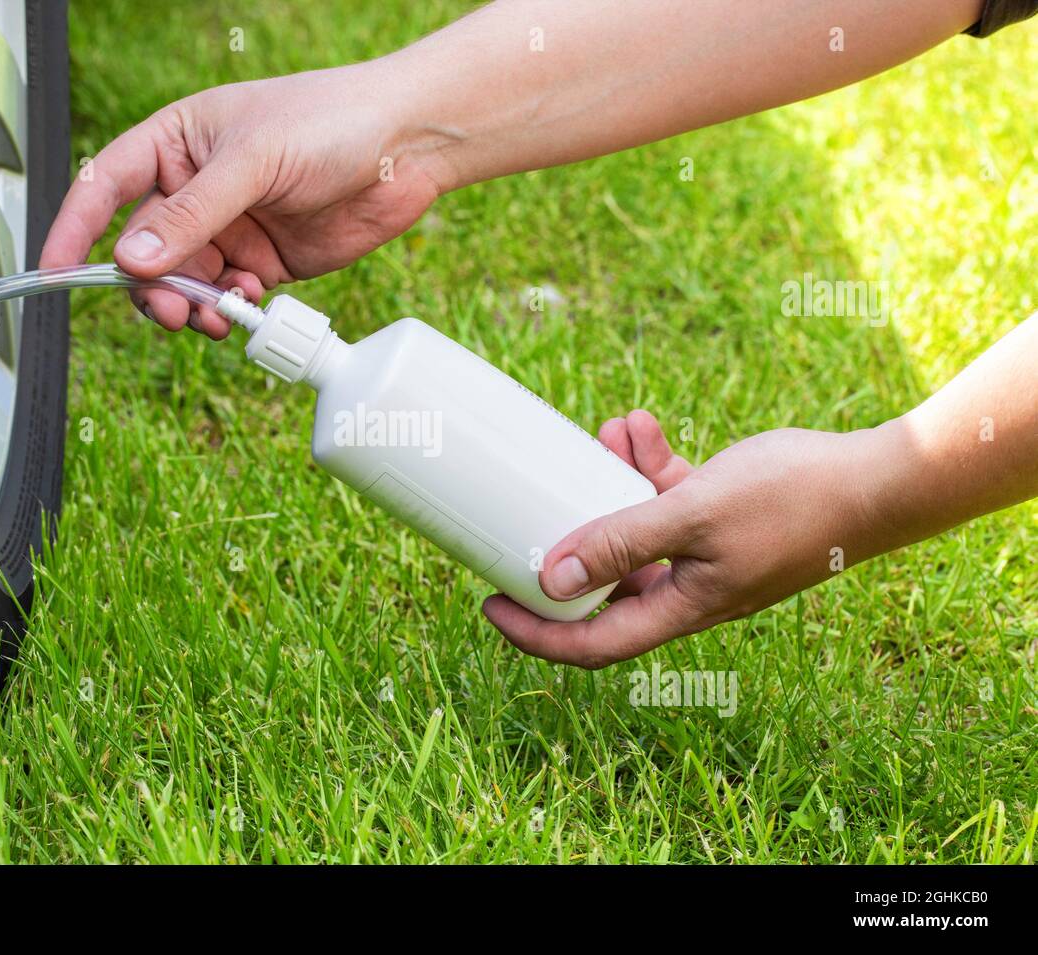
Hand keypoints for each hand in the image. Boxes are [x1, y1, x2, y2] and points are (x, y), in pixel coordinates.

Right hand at [39, 63, 443, 337]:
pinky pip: (227, 299)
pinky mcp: (265, 263)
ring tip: (211, 317)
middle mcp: (197, 189)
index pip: (106, 185)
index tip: (53, 271)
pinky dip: (228, 312)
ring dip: (189, 307)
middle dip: (150, 286)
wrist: (408, 146)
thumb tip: (133, 259)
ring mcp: (231, 228)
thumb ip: (193, 213)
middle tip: (171, 311)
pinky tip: (247, 307)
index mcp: (178, 143)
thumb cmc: (331, 121)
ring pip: (184, 283)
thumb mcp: (253, 160)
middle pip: (144, 250)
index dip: (75, 228)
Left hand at [483, 410, 897, 667]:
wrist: (877, 479)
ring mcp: (701, 553)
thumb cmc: (792, 500)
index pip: (590, 642)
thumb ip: (621, 543)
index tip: (487, 603)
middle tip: (523, 504)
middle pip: (601, 582)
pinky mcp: (718, 516)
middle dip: (564, 538)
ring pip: (630, 528)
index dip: (534, 633)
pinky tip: (638, 425)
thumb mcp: (693, 516)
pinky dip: (646, 464)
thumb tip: (547, 580)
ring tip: (604, 432)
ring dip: (607, 482)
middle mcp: (685, 589)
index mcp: (679, 608)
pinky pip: (663, 496)